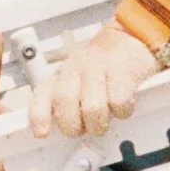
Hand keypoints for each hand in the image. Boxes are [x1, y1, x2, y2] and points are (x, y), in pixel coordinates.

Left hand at [30, 24, 160, 138]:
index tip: (42, 133)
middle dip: (73, 126)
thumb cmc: (101, 67)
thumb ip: (64, 104)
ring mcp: (99, 68)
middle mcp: (76, 69)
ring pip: (92, 108)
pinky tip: (122, 106)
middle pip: (64, 102)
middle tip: (84, 128)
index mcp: (61, 75)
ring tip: (103, 120)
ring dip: (99, 123)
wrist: (129, 37)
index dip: (40, 116)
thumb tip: (54, 131)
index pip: (42, 95)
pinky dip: (122, 112)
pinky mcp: (123, 71)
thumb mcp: (75, 81)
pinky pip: (119, 102)